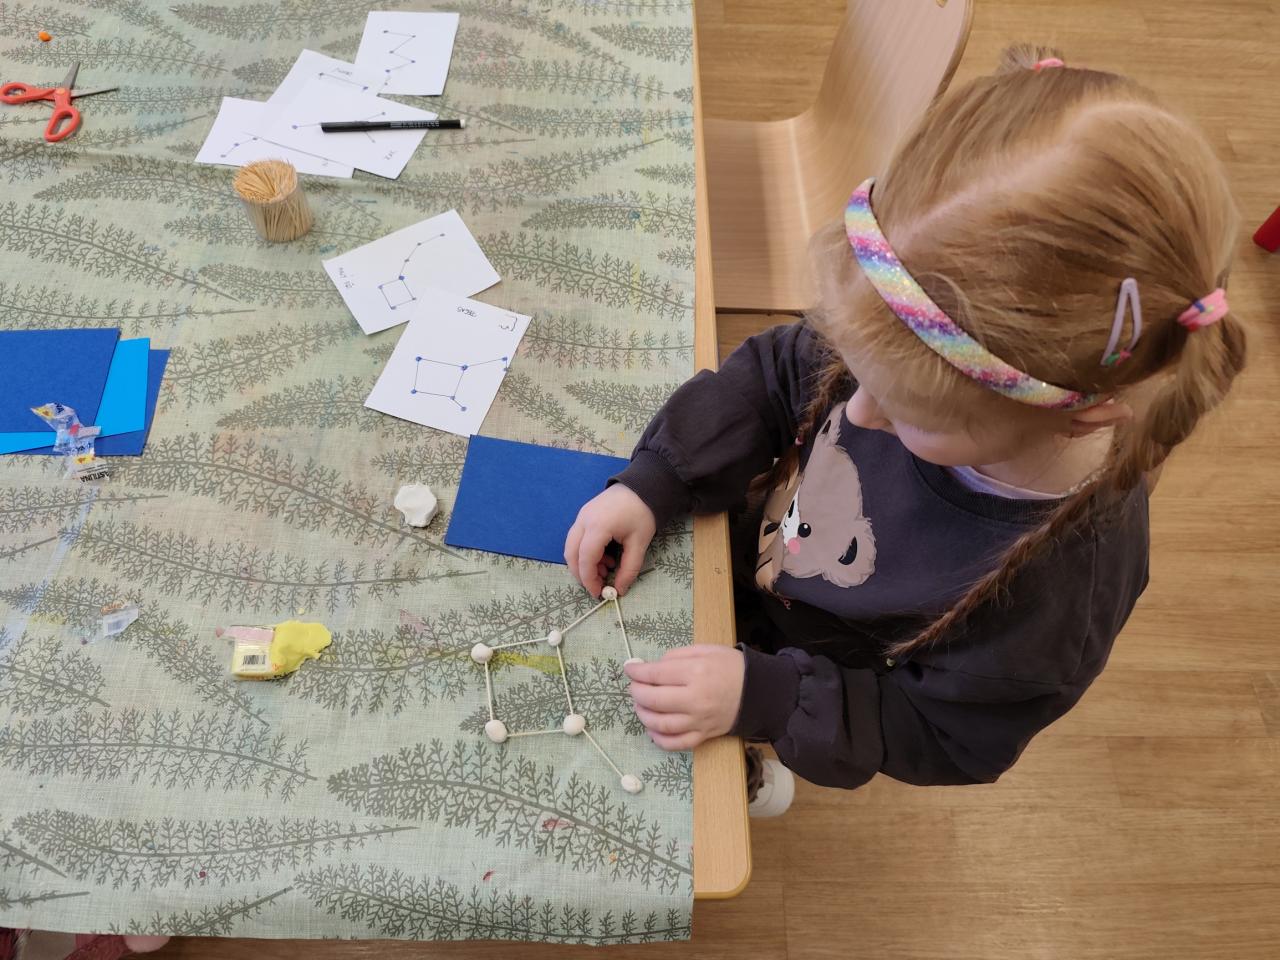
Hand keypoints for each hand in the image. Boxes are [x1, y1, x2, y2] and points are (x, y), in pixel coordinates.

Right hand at [564, 484, 655, 597]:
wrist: (643, 486)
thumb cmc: (643, 513)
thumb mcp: (639, 544)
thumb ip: (629, 569)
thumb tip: (619, 589)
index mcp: (598, 526)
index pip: (585, 559)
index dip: (589, 579)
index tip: (598, 593)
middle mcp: (583, 520)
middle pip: (571, 553)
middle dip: (581, 573)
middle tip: (598, 584)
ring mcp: (581, 516)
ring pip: (571, 546)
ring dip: (584, 562)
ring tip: (607, 568)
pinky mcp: (584, 515)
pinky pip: (577, 538)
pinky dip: (586, 552)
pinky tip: (605, 556)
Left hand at [625, 646, 744, 750]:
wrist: (759, 692)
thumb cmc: (731, 667)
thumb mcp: (705, 650)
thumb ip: (676, 656)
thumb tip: (650, 668)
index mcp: (696, 673)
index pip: (656, 674)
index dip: (637, 672)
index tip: (630, 669)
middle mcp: (696, 699)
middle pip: (654, 700)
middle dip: (637, 692)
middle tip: (634, 686)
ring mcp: (699, 721)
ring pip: (661, 724)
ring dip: (643, 715)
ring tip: (640, 705)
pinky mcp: (704, 736)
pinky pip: (676, 744)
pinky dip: (659, 739)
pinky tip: (652, 728)